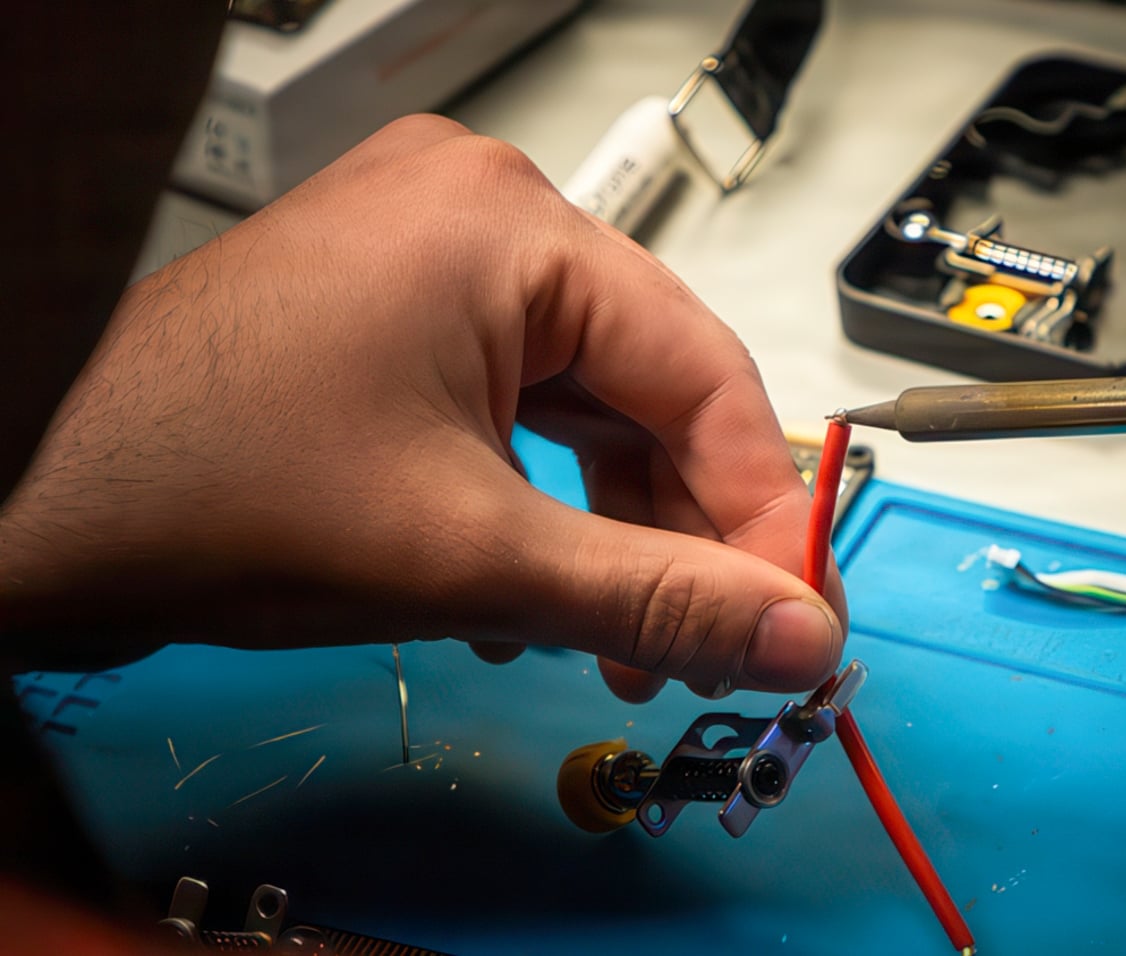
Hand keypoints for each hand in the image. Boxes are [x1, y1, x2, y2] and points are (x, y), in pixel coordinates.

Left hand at [0, 115, 844, 699]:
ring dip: (612, 530)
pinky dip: (544, 500)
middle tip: (713, 641)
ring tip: (620, 638)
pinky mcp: (398, 312)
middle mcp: (474, 217)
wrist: (30, 505)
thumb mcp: (472, 557)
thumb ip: (659, 597)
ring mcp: (430, 259)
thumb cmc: (196, 483)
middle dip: (678, 533)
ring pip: (586, 406)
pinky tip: (534, 592)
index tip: (792, 610)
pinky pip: (521, 405)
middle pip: (650, 389)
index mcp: (506, 224)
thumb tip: (790, 631)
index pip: (706, 373)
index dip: (761, 512)